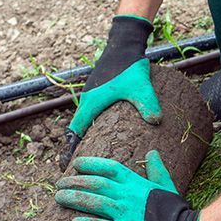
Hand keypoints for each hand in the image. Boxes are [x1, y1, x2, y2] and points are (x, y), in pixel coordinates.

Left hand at [54, 150, 210, 220]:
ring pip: (93, 203)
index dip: (90, 164)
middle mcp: (128, 195)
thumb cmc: (176, 210)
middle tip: (59, 184)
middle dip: (74, 182)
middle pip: (95, 184)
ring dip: (73, 199)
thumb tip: (152, 153)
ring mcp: (126, 213)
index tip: (76, 165)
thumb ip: (157, 169)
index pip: (109, 168)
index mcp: (136, 182)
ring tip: (58, 198)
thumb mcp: (168, 185)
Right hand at [63, 15, 161, 164]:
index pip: (74, 133)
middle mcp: (88, 103)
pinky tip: (102, 141)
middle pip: (76, 133)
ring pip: (83, 125)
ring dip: (83, 141)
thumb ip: (148, 103)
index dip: (69, 151)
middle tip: (76, 174)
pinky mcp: (100, 96)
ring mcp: (93, 99)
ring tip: (88, 162)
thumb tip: (156, 121)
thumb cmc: (130, 67)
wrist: (125, 47)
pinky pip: (92, 117)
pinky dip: (91, 130)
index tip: (65, 169)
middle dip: (75, 151)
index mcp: (91, 104)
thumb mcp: (140, 86)